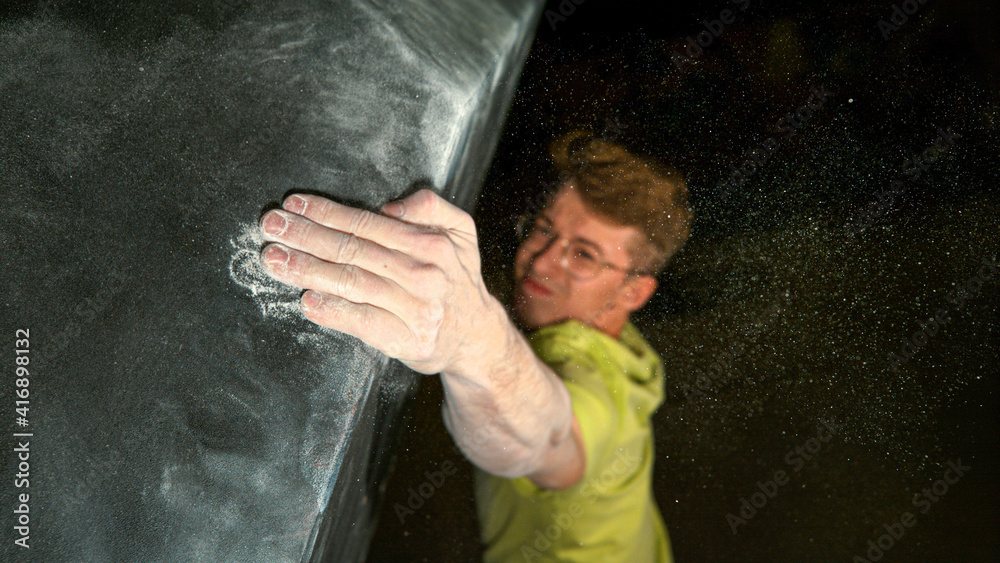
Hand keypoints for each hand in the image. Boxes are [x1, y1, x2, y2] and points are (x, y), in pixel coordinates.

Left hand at [258, 189, 505, 374]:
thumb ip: (430, 206)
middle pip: (354, 250)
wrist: (477, 336)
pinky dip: (333, 311)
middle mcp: (424, 274)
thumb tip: (389, 207)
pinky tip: (307, 301)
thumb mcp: (460, 230)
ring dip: (308, 270)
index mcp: (432, 244)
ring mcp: (416, 309)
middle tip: (271, 227)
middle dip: (306, 236)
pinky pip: (364, 322)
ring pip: (352, 283)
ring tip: (276, 260)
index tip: (295, 206)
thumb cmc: (456, 279)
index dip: (327, 213)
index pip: (368, 223)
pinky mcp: (408, 340)